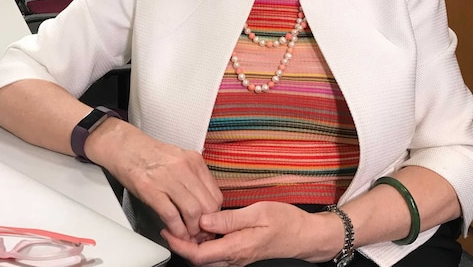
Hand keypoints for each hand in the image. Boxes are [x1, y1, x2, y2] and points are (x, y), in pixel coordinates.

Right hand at [94, 122, 222, 241]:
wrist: (124, 146)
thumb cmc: (149, 154)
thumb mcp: (179, 160)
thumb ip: (194, 178)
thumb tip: (204, 203)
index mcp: (194, 161)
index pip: (216, 195)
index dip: (214, 215)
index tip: (208, 223)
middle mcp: (185, 168)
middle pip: (208, 205)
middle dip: (205, 225)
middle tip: (200, 233)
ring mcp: (168, 178)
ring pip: (193, 212)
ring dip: (191, 230)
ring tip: (187, 234)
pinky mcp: (151, 189)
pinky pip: (171, 215)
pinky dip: (176, 229)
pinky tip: (174, 232)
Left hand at [161, 202, 340, 266]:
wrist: (305, 235)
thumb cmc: (286, 222)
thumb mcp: (258, 213)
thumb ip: (229, 218)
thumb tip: (204, 219)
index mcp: (236, 248)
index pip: (199, 255)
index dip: (180, 244)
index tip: (168, 230)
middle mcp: (234, 258)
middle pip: (199, 259)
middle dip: (182, 245)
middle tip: (171, 224)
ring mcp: (237, 258)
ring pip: (207, 257)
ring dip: (193, 244)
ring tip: (183, 224)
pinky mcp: (241, 253)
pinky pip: (217, 253)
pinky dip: (205, 243)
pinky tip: (204, 228)